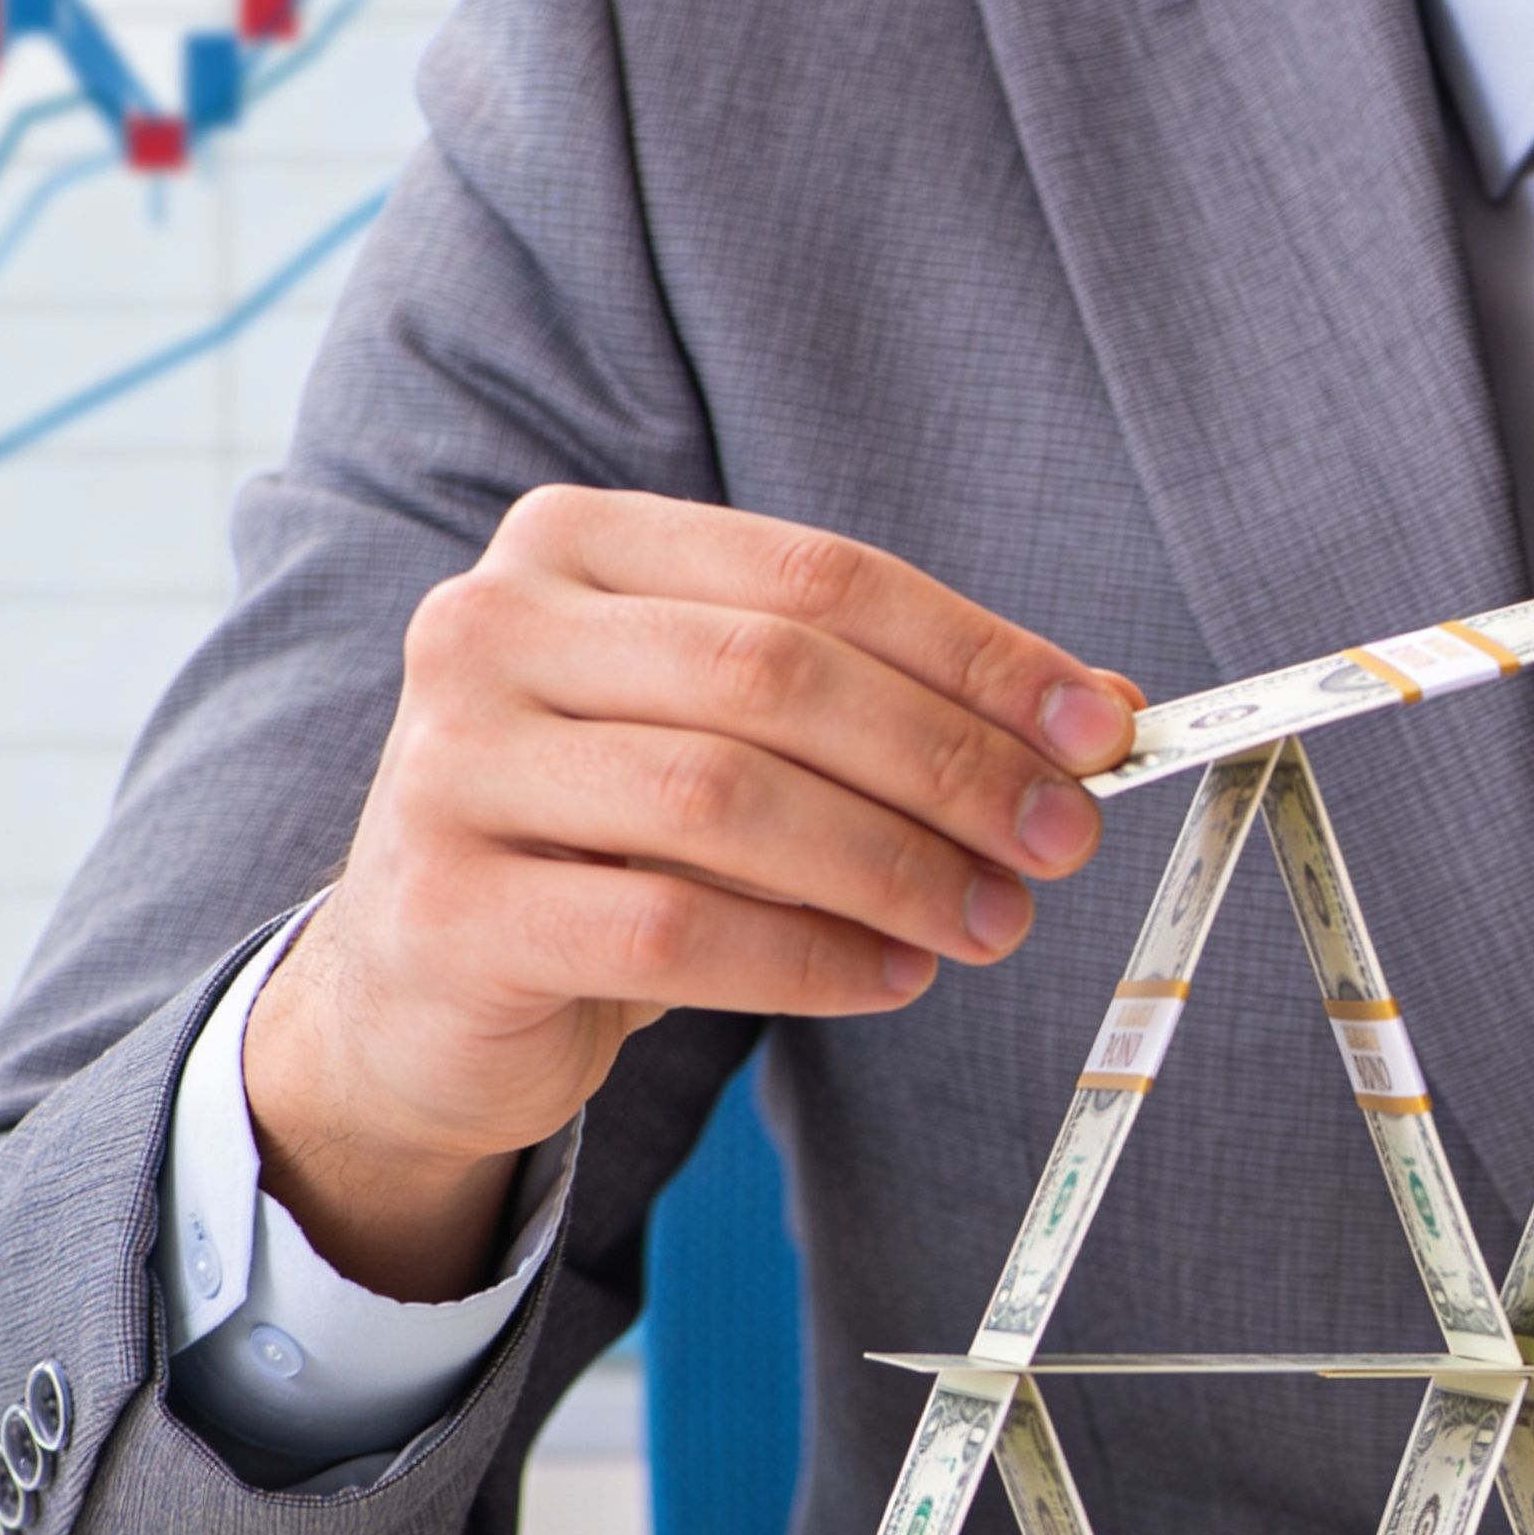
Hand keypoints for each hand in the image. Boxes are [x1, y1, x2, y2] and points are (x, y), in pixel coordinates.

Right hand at [246, 487, 1141, 1298]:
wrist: (428, 988)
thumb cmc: (614, 844)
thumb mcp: (748, 747)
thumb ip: (898, 708)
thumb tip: (1105, 708)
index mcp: (578, 546)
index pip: (819, 575)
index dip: (976, 654)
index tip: (1101, 729)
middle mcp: (492, 628)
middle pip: (779, 677)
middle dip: (950, 764)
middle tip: (1063, 842)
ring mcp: (451, 766)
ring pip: (725, 800)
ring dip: (894, 868)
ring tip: (992, 923)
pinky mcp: (448, 910)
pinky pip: (670, 929)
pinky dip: (808, 958)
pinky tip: (891, 978)